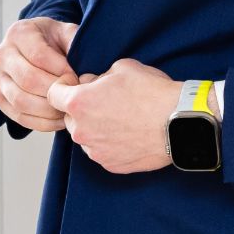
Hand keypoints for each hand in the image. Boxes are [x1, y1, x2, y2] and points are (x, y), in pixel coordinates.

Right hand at [0, 16, 79, 132]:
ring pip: (21, 101)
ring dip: (49, 110)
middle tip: (73, 95)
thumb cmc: (53, 40)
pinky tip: (59, 119)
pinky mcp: (1, 99)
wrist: (35, 47)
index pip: (38, 56)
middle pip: (28, 80)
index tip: (76, 77)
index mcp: (19, 33)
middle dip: (55, 91)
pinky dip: (42, 122)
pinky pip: (20, 117)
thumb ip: (74, 41)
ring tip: (67, 109)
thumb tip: (82, 64)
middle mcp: (3, 55)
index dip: (60, 70)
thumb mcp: (65, 32)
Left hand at [46, 58, 177, 172]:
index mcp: (79, 103)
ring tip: (122, 118)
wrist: (180, 123)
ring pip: (85, 135)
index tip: (76, 86)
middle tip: (107, 101)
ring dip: (96, 127)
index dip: (64, 87)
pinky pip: (101, 150)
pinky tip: (129, 133)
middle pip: (69, 117)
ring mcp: (95, 151)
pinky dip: (109, 143)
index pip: (52, 95)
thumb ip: (97, 76)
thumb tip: (89, 83)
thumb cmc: (153, 93)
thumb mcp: (122, 67)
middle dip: (82, 109)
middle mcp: (81, 130)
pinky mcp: (110, 165)